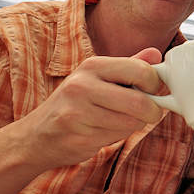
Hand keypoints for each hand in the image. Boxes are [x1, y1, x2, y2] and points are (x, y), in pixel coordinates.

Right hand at [12, 47, 165, 169]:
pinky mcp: (79, 137)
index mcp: (92, 66)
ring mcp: (78, 112)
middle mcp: (82, 86)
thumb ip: (128, 67)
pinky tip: (102, 132)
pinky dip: (118, 137)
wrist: (37, 135)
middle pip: (139, 102)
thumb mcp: (98, 78)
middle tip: (151, 113)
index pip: (139, 71)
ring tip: (118, 121)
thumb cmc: (74, 104)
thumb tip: (156, 55)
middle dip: (152, 111)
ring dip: (133, 125)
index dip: (154, 84)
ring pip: (130, 122)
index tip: (153, 91)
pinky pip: (116, 138)